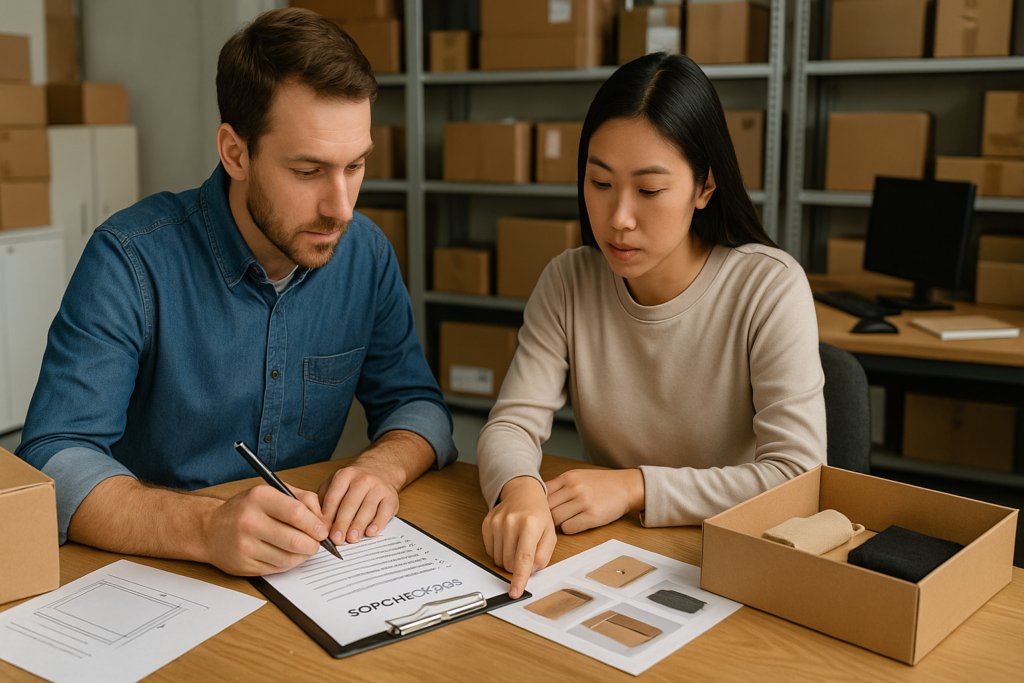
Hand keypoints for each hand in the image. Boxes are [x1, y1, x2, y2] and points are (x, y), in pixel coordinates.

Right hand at [202, 483, 327, 575]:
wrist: (210, 529)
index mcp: (259, 498)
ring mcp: (244, 546)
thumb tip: (323, 520)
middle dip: (313, 544)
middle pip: (294, 539)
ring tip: (304, 549)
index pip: (297, 513)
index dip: (315, 525)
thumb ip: (302, 499)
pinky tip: (288, 555)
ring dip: (302, 556)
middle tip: (316, 543)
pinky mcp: (243, 566)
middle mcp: (249, 521)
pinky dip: (288, 563)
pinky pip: (277, 569)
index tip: (322, 530)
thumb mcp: (272, 492)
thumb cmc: (246, 509)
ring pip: (288, 558)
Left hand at [317, 460, 399, 545]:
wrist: (382, 468)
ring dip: (358, 525)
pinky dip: (378, 523)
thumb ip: (326, 499)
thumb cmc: (355, 481)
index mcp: (345, 475)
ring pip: (367, 508)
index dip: (327, 517)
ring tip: (352, 539)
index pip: (333, 498)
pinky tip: (371, 532)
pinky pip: (384, 511)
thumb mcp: (336, 483)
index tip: (322, 532)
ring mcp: (378, 487)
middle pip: (349, 504)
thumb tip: (318, 522)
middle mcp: (362, 479)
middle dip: (342, 523)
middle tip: (336, 539)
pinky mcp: (391, 496)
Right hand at [482, 476, 556, 598]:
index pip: (524, 558)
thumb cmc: (538, 515)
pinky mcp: (486, 524)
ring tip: (516, 543)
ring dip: (508, 559)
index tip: (515, 592)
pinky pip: (489, 552)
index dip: (519, 578)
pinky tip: (507, 539)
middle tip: (525, 551)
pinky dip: (499, 551)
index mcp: (530, 525)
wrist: (522, 493)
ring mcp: (496, 523)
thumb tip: (530, 571)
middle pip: (510, 563)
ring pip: (498, 560)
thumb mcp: (550, 534)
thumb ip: (543, 555)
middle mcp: (511, 523)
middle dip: (518, 566)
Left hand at [546, 469, 644, 534]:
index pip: (541, 493)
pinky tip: (576, 524)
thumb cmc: (601, 483)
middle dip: (547, 516)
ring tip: (566, 521)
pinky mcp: (592, 516)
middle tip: (552, 519)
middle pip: (546, 508)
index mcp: (568, 477)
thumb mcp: (578, 476)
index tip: (541, 510)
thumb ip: (560, 485)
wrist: (626, 486)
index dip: (539, 504)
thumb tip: (539, 499)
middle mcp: (574, 488)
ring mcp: (583, 502)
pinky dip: (569, 529)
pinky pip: (568, 528)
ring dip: (558, 524)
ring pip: (556, 519)